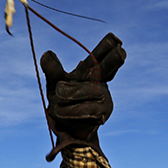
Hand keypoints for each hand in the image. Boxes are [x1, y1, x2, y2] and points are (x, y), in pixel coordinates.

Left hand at [40, 33, 125, 160]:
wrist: (65, 127)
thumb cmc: (61, 100)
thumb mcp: (53, 83)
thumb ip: (52, 70)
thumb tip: (46, 53)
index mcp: (90, 70)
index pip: (100, 56)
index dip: (107, 48)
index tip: (115, 40)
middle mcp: (100, 81)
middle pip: (108, 67)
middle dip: (113, 59)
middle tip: (120, 52)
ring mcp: (104, 96)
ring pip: (89, 91)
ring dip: (70, 94)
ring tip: (58, 95)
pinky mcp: (104, 112)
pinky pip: (86, 109)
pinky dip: (70, 110)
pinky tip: (62, 111)